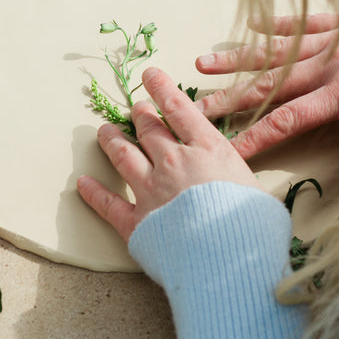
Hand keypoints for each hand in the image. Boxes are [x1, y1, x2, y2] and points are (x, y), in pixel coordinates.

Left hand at [77, 67, 260, 241]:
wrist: (232, 264)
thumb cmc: (254, 227)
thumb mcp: (256, 190)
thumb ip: (235, 175)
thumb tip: (230, 175)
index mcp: (206, 150)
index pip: (178, 108)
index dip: (161, 87)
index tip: (150, 74)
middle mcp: (173, 162)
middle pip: (148, 128)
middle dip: (139, 114)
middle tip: (134, 109)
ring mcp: (150, 190)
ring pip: (123, 155)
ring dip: (112, 140)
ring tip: (103, 132)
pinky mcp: (136, 222)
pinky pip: (108, 203)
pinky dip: (93, 193)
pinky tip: (82, 183)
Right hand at [195, 10, 338, 175]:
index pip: (287, 120)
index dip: (256, 137)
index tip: (227, 149)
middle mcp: (323, 67)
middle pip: (266, 87)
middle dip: (229, 99)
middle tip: (197, 108)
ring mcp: (327, 41)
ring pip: (272, 53)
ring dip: (236, 60)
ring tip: (202, 64)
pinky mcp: (337, 21)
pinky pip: (300, 21)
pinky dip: (275, 23)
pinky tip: (253, 23)